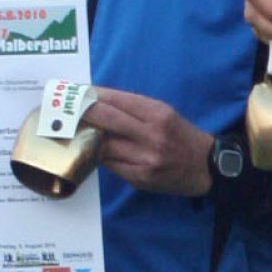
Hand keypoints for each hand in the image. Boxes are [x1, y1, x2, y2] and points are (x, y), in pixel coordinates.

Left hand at [85, 88, 213, 196]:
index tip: (75, 93)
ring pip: (104, 145)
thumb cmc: (181, 136)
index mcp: (157, 113)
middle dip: (82, 113)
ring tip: (76, 131)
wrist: (206, 167)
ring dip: (88, 137)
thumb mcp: (163, 114)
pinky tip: (95, 151)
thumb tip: (96, 103)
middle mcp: (152, 135)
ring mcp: (145, 158)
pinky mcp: (141, 178)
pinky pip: (111, 165)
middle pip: (105, 119)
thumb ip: (132, 109)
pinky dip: (100, 157)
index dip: (91, 96)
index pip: (115, 100)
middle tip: (65, 111)